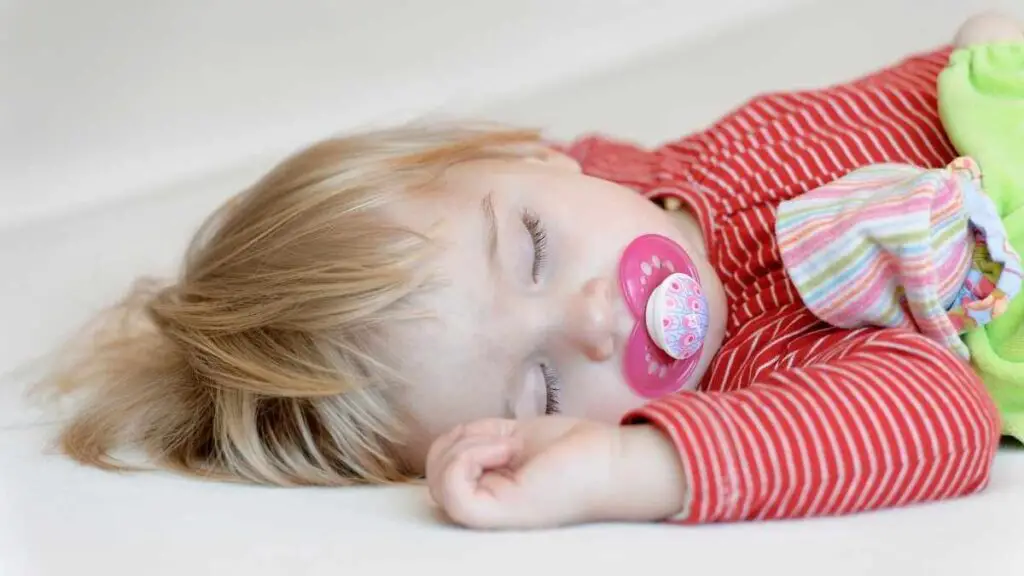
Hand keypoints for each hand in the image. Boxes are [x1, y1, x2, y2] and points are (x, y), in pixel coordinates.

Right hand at [425, 416, 686, 528]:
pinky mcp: (496, 515)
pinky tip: (505, 449)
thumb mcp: (506, 435)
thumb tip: (446, 445)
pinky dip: (468, 456)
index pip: (438, 467)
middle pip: (431, 472)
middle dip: (458, 440)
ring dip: (466, 445)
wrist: (609, 460)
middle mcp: (482, 506)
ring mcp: (487, 514)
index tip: (497, 435)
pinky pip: (451, 488)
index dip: (454, 440)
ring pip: (436, 478)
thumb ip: (473, 442)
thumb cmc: (570, 449)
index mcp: (484, 489)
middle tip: (503, 438)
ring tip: (507, 444)